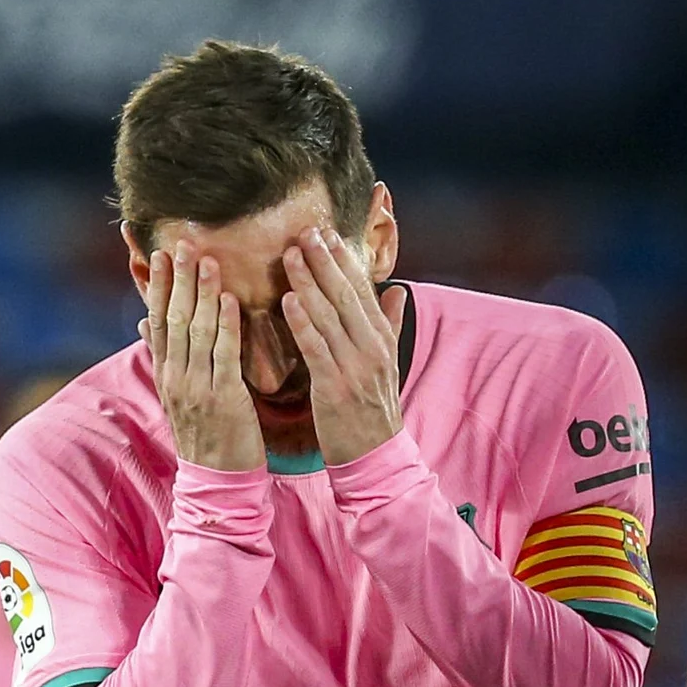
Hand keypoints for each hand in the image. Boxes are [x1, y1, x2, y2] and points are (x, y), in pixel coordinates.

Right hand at [140, 247, 264, 471]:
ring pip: (195, 331)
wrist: (218, 482)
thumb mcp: (180, 395)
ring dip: (201, 293)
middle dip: (176, 279)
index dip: (156, 286)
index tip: (158, 253)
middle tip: (181, 242)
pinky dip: (225, 325)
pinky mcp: (224, 398)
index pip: (157, 321)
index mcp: (166, 374)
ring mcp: (197, 387)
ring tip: (206, 259)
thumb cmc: (207, 436)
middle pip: (172, 318)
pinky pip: (224, 355)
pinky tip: (229, 299)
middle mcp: (176, 377)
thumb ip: (167, 358)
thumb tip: (145, 326)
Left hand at [281, 227, 406, 465]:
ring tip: (290, 255)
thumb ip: (391, 324)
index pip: (363, 290)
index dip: (345, 260)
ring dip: (308, 282)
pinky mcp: (334, 387)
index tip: (328, 233)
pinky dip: (303, 323)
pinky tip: (288, 301)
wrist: (375, 455)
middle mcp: (372, 348)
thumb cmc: (373, 409)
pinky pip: (317, 348)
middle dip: (324, 261)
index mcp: (382, 339)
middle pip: (345, 296)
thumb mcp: (388, 363)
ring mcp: (355, 367)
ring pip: (329, 316)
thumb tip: (398, 289)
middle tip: (305, 231)